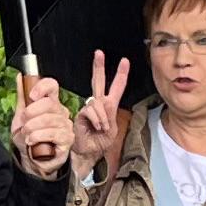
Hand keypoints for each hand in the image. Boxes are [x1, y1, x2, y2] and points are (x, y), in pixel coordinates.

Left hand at [10, 69, 76, 176]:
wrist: (31, 160)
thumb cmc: (28, 138)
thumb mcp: (20, 116)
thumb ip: (22, 97)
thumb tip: (20, 77)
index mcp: (50, 103)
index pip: (52, 86)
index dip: (42, 87)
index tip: (31, 96)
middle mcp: (61, 112)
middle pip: (49, 103)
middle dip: (31, 113)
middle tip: (24, 123)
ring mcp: (66, 126)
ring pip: (50, 119)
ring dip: (32, 128)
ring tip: (27, 135)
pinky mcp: (67, 140)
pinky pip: (54, 134)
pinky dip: (39, 137)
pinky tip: (32, 141)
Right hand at [68, 48, 132, 176]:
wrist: (89, 152)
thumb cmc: (100, 142)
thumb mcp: (112, 130)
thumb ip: (110, 115)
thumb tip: (104, 102)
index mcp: (109, 106)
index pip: (116, 87)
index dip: (121, 75)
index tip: (124, 61)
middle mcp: (98, 104)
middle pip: (98, 81)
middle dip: (99, 66)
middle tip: (99, 52)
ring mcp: (88, 107)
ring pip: (99, 102)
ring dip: (104, 117)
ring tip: (102, 128)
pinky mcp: (80, 113)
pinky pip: (91, 110)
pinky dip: (97, 120)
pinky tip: (96, 127)